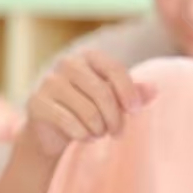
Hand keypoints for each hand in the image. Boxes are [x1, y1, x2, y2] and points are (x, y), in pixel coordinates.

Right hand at [24, 50, 155, 159]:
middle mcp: (66, 64)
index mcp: (88, 56)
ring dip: (99, 128)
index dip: (129, 92)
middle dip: (115, 117)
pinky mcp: (36, 103)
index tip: (136, 111)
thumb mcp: (114, 100)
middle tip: (118, 132)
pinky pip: (69, 122)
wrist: (51, 131)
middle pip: (102, 92)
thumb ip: (134, 93)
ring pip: (87, 111)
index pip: (114, 69)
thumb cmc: (89, 109)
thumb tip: (155, 89)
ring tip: (98, 132)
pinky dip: (82, 134)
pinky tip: (83, 136)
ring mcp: (48, 82)